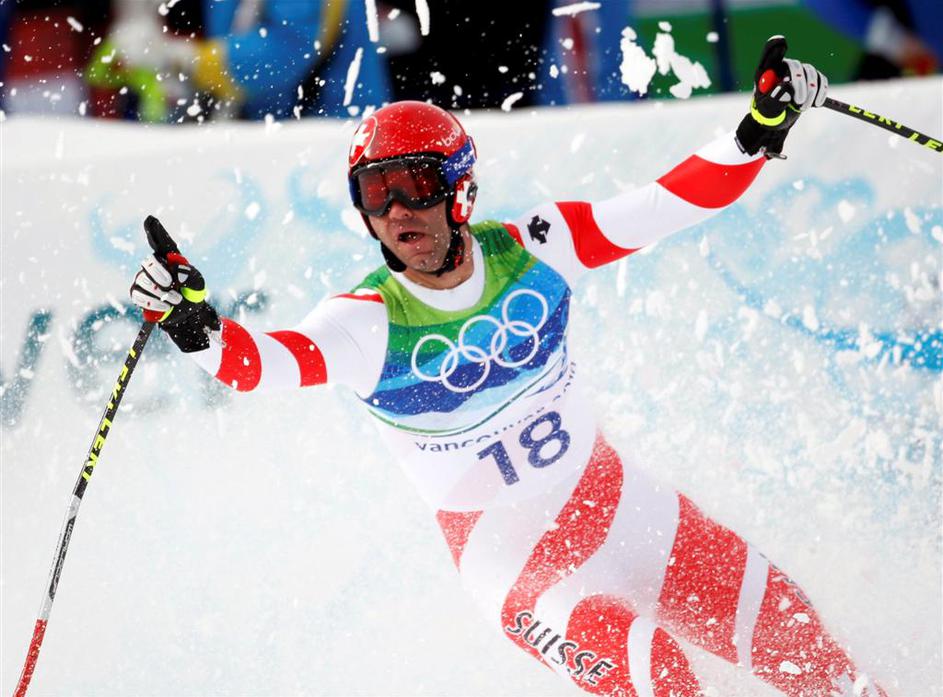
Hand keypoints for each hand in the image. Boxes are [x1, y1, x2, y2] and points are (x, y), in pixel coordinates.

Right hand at [129, 217, 219, 352]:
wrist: (188, 315)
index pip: (160, 241)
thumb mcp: (199, 284)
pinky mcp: (138, 294)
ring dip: (161, 293)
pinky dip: (154, 303)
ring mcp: (143, 279)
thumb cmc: (192, 294)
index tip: (150, 218)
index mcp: (169, 259)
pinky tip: (165, 307)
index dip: (154, 230)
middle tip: (172, 285)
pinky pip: (139, 296)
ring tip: (175, 300)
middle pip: (148, 263)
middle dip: (160, 276)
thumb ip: (191, 274)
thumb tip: (176, 267)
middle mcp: (153, 266)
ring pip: (143, 281)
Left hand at [736, 36, 827, 156]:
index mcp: (767, 71)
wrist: (777, 120)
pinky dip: (821, 92)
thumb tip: (788, 88)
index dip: (776, 46)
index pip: (770, 53)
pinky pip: (821, 80)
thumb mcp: (766, 110)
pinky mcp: (811, 79)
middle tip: (799, 103)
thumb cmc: (767, 113)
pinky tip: (816, 104)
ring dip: (810, 91)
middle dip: (800, 84)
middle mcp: (783, 67)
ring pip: (810, 73)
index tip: (781, 42)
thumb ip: (773, 100)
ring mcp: (798, 71)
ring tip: (802, 108)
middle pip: (795, 66)